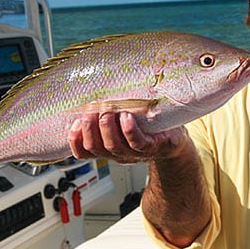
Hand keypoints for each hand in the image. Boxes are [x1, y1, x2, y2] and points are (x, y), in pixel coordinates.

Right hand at [68, 111, 189, 163]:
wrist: (175, 139)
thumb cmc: (146, 127)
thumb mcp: (121, 121)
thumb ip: (106, 114)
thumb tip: (89, 95)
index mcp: (108, 148)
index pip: (84, 152)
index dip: (75, 140)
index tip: (74, 123)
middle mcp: (119, 153)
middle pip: (96, 148)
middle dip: (89, 129)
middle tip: (90, 113)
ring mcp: (136, 152)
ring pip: (114, 146)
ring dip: (107, 128)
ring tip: (107, 112)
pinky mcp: (153, 146)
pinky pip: (138, 143)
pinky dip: (129, 130)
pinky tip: (126, 117)